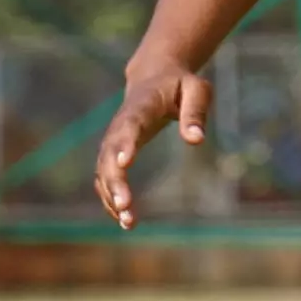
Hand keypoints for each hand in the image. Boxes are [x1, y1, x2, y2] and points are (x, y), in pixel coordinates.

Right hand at [89, 49, 207, 229]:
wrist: (154, 77)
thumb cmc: (180, 85)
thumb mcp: (197, 90)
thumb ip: (196, 113)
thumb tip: (196, 141)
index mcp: (140, 106)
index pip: (128, 126)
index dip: (124, 144)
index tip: (123, 164)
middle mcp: (120, 125)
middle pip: (109, 154)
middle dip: (114, 181)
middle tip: (125, 206)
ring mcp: (113, 140)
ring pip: (103, 170)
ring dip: (111, 196)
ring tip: (128, 222)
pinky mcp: (113, 153)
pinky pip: (105, 177)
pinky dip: (111, 198)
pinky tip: (124, 220)